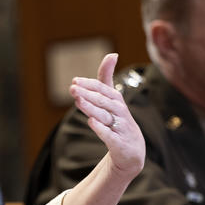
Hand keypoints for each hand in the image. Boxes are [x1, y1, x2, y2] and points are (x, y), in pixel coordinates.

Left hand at [69, 53, 144, 178]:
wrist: (132, 151)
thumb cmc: (118, 121)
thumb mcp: (112, 100)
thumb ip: (107, 79)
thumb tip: (112, 54)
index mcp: (116, 101)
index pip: (103, 89)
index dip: (89, 84)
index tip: (74, 81)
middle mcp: (120, 112)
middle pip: (102, 101)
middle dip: (87, 94)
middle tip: (72, 88)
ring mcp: (121, 128)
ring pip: (105, 116)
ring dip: (91, 108)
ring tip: (78, 101)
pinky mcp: (119, 143)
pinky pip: (110, 135)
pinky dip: (101, 129)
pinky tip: (91, 122)